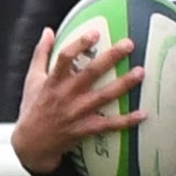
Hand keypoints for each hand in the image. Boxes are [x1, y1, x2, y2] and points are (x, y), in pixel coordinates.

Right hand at [11, 28, 139, 175]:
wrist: (32, 143)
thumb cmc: (33, 108)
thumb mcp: (32, 79)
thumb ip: (41, 54)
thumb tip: (48, 31)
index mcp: (53, 81)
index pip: (65, 58)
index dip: (79, 44)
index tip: (95, 33)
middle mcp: (67, 96)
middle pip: (91, 73)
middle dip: (111, 57)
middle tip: (129, 45)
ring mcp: (77, 113)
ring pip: (104, 96)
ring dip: (123, 84)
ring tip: (140, 72)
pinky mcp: (85, 129)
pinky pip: (109, 125)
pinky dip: (127, 120)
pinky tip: (143, 113)